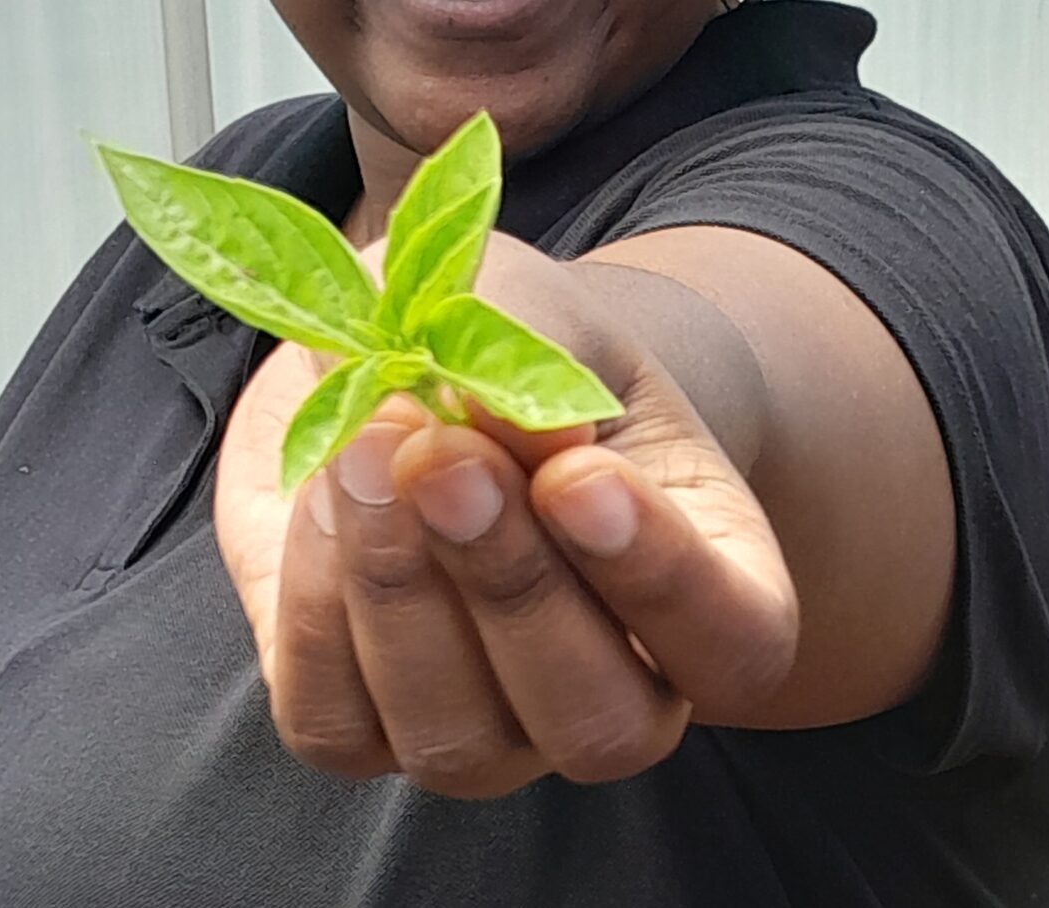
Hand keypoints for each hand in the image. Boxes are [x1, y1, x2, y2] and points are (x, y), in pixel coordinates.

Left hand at [215, 232, 798, 797]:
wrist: (408, 358)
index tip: (578, 474)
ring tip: (361, 444)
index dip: (663, 578)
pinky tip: (320, 491)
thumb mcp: (535, 311)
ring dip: (397, 588)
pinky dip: (314, 607)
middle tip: (443, 454)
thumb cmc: (516, 335)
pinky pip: (333, 720)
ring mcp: (492, 733)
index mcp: (717, 587)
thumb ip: (526, 360)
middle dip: (510, 583)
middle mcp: (619, 691)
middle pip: (598, 721)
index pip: (735, 643)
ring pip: (457, 737)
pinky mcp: (361, 732)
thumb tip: (505, 423)